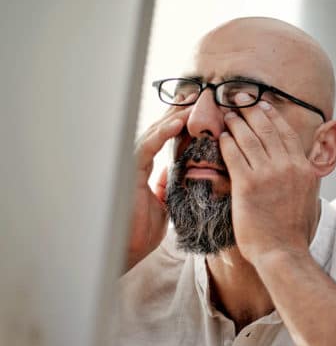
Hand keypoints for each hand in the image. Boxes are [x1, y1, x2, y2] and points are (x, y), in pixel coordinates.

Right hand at [125, 105, 190, 271]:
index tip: (199, 110)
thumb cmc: (141, 230)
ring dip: (173, 116)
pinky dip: (162, 133)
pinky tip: (178, 122)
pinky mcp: (128, 171)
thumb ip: (165, 185)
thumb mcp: (162, 204)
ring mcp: (130, 165)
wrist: (127, 249)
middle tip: (198, 95)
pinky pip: (147, 146)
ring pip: (152, 132)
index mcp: (144, 168)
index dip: (179, 123)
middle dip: (178, 112)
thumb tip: (171, 172)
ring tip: (193, 103)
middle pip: (158, 130)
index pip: (162, 139)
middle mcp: (135, 162)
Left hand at [219, 96, 319, 265]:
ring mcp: (268, 174)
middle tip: (240, 98)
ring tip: (227, 114)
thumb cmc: (292, 233)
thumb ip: (301, 179)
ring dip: (236, 122)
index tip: (262, 105)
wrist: (283, 252)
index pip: (286, 134)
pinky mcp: (248, 184)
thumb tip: (299, 170)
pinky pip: (234, 155)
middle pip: (267, 129)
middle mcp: (288, 167)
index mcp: (303, 169)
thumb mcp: (307, 199)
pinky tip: (220, 136)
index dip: (272, 116)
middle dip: (251, 110)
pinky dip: (226, 142)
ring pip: (249, 138)